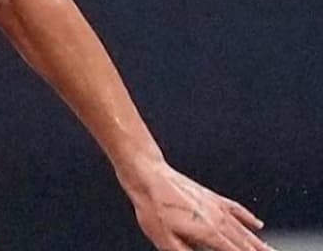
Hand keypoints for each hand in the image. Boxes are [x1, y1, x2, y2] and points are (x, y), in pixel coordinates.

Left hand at [121, 160, 273, 250]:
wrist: (148, 176)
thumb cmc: (153, 207)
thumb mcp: (165, 241)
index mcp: (209, 232)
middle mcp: (218, 219)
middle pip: (246, 243)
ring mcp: (217, 206)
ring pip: (245, 229)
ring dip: (259, 242)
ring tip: (271, 250)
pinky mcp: (211, 197)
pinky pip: (236, 209)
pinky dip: (249, 218)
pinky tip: (258, 224)